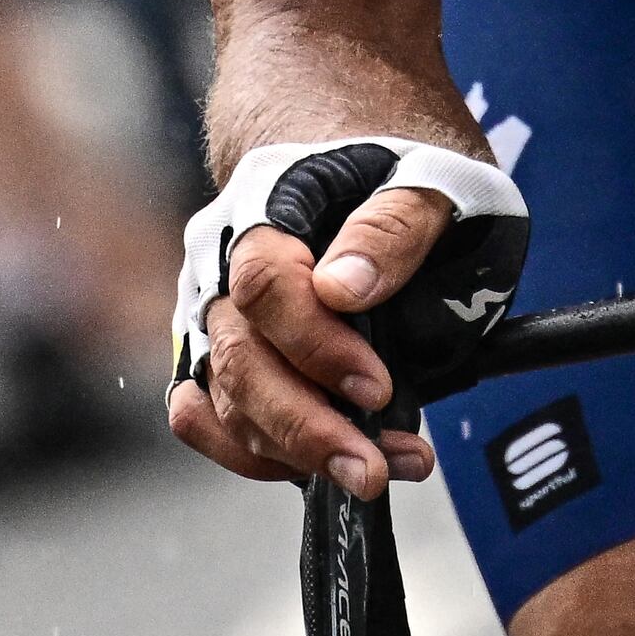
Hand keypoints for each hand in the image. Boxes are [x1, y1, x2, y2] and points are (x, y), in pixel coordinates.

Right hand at [168, 178, 454, 500]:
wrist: (365, 166)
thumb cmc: (403, 174)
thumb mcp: (431, 178)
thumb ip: (393, 224)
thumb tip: (343, 289)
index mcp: (268, 201)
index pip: (264, 282)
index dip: (317, 345)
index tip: (377, 388)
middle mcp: (220, 257)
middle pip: (237, 356)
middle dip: (306, 427)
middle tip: (374, 469)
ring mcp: (211, 308)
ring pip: (223, 398)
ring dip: (296, 451)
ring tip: (380, 469)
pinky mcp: (213, 352)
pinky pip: (203, 416)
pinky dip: (250, 453)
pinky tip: (312, 468)